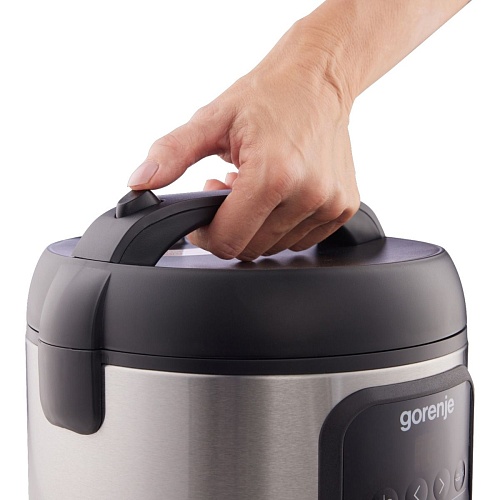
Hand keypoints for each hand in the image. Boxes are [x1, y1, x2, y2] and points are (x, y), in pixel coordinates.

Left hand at [128, 22, 358, 260]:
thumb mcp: (211, 119)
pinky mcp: (344, 207)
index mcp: (273, 175)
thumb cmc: (268, 95)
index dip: (206, 234)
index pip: (227, 241)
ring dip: (257, 225)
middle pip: (251, 248)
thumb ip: (171, 153)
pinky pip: (301, 239)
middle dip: (231, 226)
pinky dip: (282, 225)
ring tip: (255, 188)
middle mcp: (307, 194)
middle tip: (230, 190)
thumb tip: (139, 182)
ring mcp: (329, 204)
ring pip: (276, 246)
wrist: (318, 78)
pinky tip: (278, 194)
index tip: (203, 215)